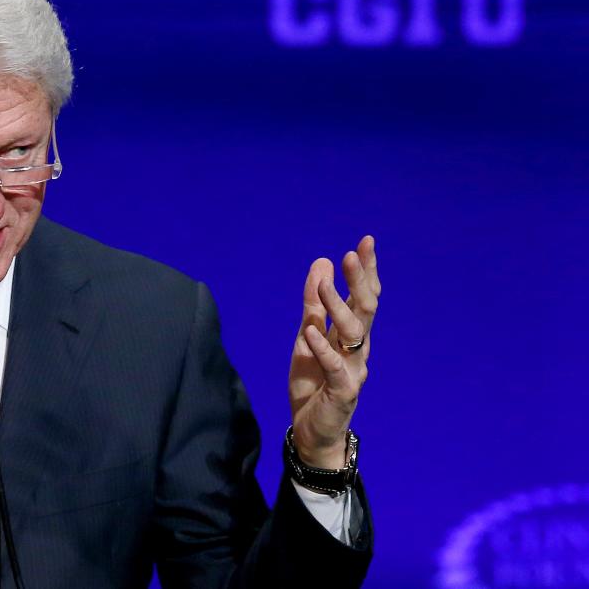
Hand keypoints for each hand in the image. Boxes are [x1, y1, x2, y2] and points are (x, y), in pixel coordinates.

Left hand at [288, 236, 380, 468]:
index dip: (366, 270)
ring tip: (325, 284)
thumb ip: (314, 303)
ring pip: (353, 334)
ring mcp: (353, 369)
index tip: (365, 241)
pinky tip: (311, 331)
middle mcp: (358, 348)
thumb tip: (322, 262)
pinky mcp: (342, 391)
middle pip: (365, 309)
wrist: (312, 431)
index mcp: (351, 334)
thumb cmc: (313, 383)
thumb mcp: (306, 335)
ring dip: (338, 307)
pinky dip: (322, 348)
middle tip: (353, 254)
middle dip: (360, 281)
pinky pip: (334, 367)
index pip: (363, 296)